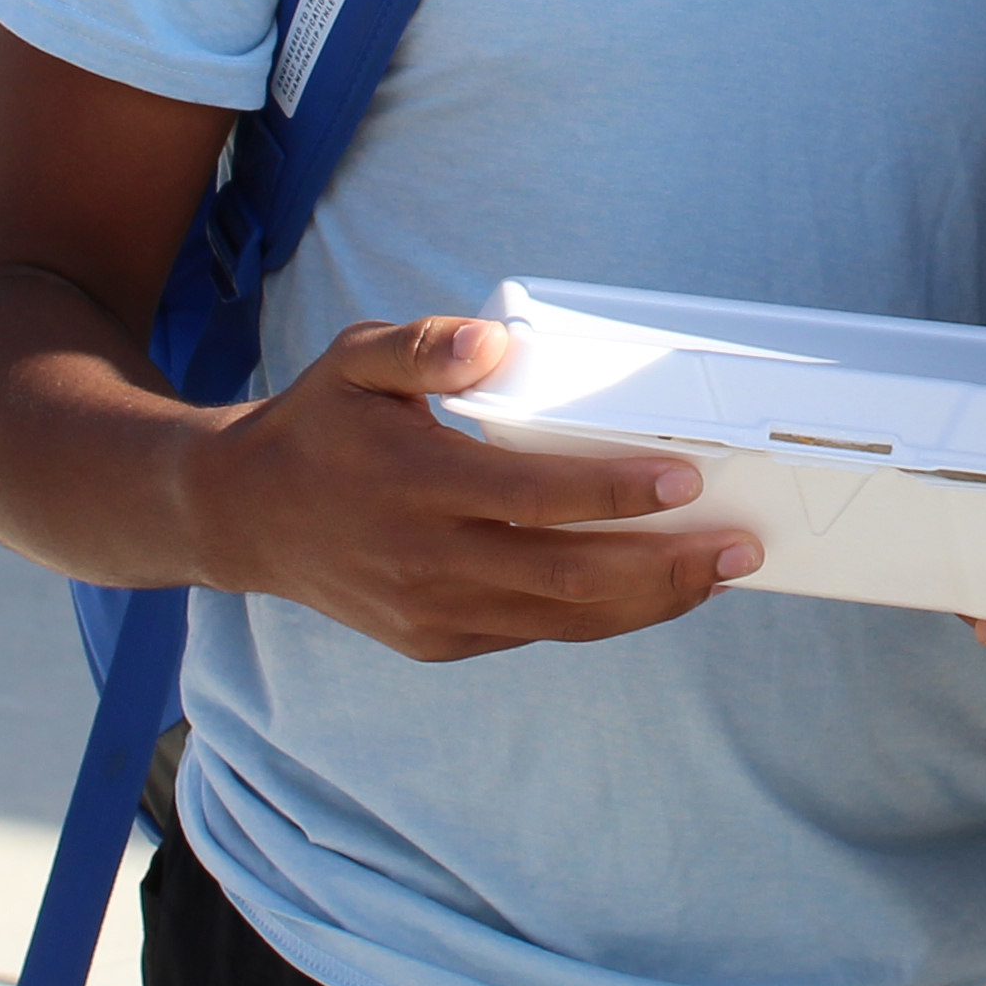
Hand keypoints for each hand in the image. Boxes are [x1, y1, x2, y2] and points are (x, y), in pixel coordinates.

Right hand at [185, 314, 761, 661]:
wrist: (244, 517)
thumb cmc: (318, 425)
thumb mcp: (354, 360)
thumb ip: (424, 347)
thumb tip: (494, 344)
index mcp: (414, 484)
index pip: (533, 496)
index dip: (613, 492)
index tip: (683, 479)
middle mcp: (427, 559)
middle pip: (567, 576)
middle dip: (664, 566)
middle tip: (741, 546)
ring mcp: (432, 611)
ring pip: (562, 619)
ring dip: (649, 601)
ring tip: (719, 575)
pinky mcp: (436, 640)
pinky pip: (534, 633)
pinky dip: (600, 618)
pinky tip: (652, 592)